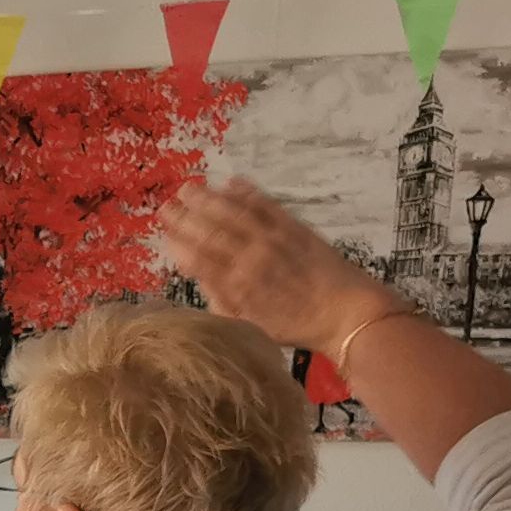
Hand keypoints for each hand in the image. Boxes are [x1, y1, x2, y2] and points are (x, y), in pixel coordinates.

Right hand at [159, 178, 396, 354]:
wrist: (345, 312)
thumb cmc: (294, 326)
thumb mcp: (248, 326)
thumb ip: (220, 299)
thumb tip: (198, 274)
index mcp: (237, 286)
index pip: (199, 257)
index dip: (179, 241)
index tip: (164, 231)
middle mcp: (251, 257)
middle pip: (211, 230)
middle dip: (185, 216)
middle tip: (166, 205)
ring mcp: (273, 238)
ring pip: (234, 212)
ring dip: (209, 198)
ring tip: (189, 188)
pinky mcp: (294, 226)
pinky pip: (265, 204)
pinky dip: (247, 192)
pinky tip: (232, 184)